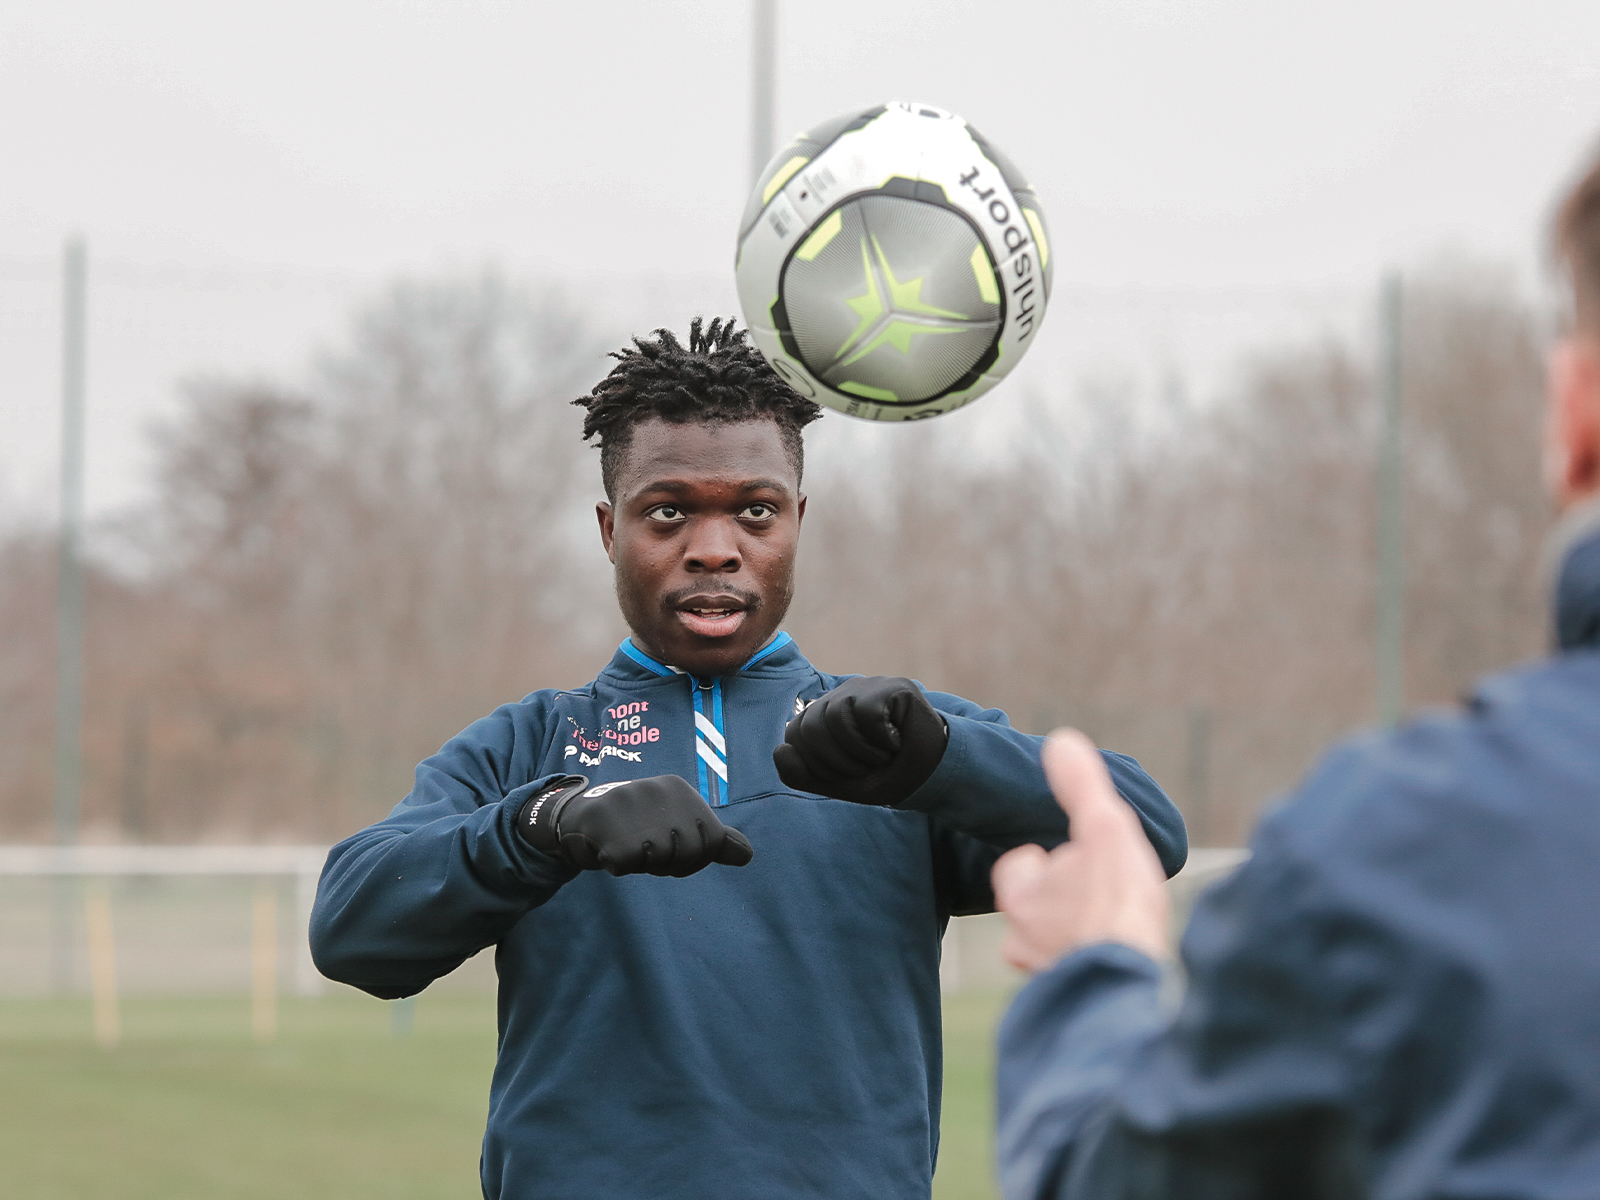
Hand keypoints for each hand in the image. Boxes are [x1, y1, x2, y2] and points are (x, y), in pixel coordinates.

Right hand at [515, 774, 753, 877]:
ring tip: (627, 844)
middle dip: (671, 864)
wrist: (577, 818)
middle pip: (691, 853)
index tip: (671, 849)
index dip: (694, 858)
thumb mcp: (674, 824)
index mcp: (679, 789)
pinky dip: (619, 865)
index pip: (712, 840)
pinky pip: (629, 865)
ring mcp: (634, 808)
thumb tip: (747, 855)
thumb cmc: (635, 824)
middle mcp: (659, 792)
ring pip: (662, 860)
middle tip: (646, 850)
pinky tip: (609, 848)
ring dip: (644, 864)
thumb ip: (711, 838)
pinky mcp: (610, 828)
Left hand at [772, 676, 947, 807]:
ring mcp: (865, 687)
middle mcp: (839, 697)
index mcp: (822, 716)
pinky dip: (882, 739)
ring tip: (882, 757)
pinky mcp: (892, 686)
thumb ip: (802, 774)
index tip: (845, 777)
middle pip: (810, 726)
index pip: (794, 735)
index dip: (816, 766)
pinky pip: (868, 714)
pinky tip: (897, 740)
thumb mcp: (838, 784)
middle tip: (865, 770)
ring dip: (860, 752)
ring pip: (836, 718)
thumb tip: (779, 749)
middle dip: (836, 762)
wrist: (932, 773)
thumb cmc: (884, 774)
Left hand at [993, 730, 1170, 970]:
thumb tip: (1061, 740)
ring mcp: (1044, 975)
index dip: (1042, 859)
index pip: (1016, 867)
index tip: (1065, 856)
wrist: (1128, 986)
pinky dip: (1087, 971)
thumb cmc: (1115, 907)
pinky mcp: (1070, 1003)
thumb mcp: (1103, 832)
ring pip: (1049, 948)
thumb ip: (1081, 788)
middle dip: (1058, 903)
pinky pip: (1071, 980)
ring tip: (1106, 932)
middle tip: (1093, 897)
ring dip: (1071, 939)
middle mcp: (1022, 939)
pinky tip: (1114, 966)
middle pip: (1033, 910)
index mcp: (1023, 896)